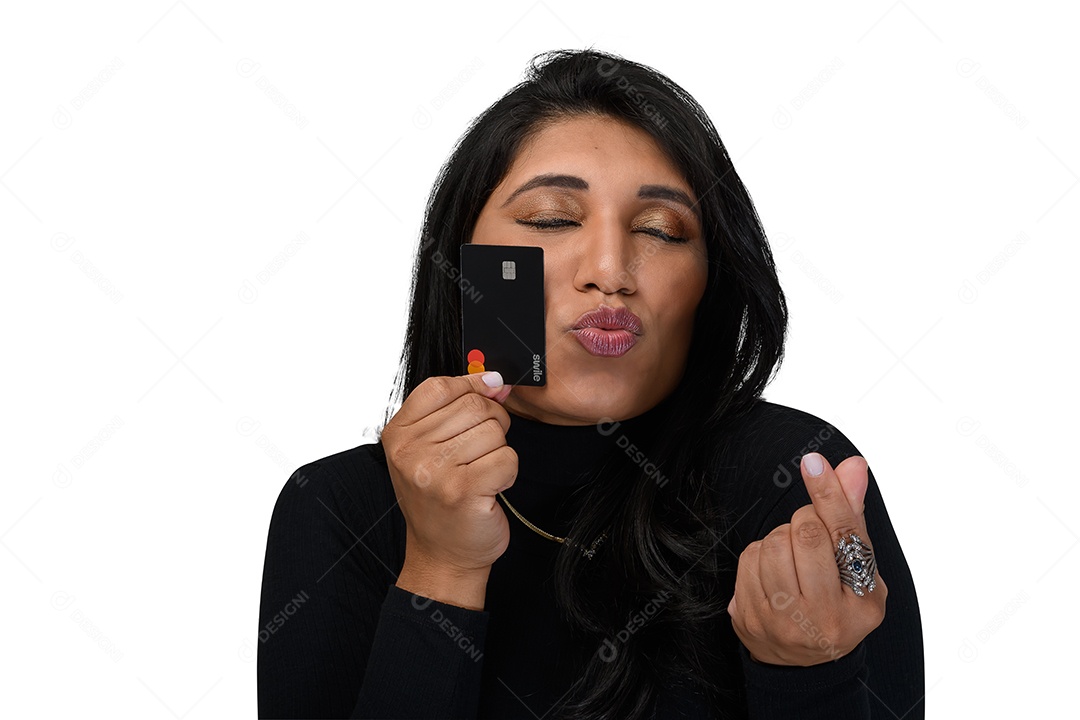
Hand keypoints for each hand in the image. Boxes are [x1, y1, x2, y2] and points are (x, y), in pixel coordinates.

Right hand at [382, 372, 516, 578]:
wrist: (443, 555)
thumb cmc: (441, 499)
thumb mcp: (433, 448)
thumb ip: (458, 409)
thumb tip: (495, 381)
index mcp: (398, 434)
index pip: (441, 386)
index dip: (472, 388)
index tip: (484, 399)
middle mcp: (410, 451)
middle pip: (474, 406)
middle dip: (491, 424)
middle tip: (480, 452)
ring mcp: (434, 471)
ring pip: (494, 431)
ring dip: (498, 451)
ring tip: (479, 474)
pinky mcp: (462, 491)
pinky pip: (507, 457)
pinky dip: (507, 472)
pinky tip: (490, 488)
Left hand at [727, 452, 887, 665]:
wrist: (805, 665)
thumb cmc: (840, 606)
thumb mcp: (860, 570)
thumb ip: (853, 518)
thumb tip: (852, 466)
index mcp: (860, 605)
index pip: (844, 536)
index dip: (829, 494)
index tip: (814, 461)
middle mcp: (821, 618)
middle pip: (805, 533)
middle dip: (806, 521)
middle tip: (812, 537)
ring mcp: (781, 622)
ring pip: (772, 543)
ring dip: (782, 539)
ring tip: (794, 560)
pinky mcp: (748, 619)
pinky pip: (748, 558)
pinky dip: (760, 554)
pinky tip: (773, 573)